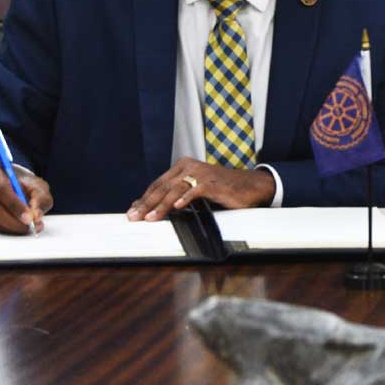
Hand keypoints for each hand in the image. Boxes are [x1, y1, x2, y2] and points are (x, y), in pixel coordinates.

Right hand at [0, 159, 51, 233]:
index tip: (29, 217)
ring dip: (10, 226)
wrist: (12, 185)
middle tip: (29, 226)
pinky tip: (16, 227)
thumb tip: (37, 215)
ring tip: (26, 227)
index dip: (15, 204)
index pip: (1, 188)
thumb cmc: (24, 184)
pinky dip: (4, 228)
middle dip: (13, 220)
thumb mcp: (37, 185)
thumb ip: (41, 198)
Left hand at [127, 157, 275, 221]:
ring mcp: (201, 173)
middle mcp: (190, 166)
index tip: (132, 211)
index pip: (158, 184)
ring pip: (175, 189)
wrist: (252, 186)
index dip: (144, 198)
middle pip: (163, 187)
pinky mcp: (213, 182)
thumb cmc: (223, 190)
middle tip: (134, 216)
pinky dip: (185, 199)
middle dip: (146, 203)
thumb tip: (150, 207)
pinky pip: (195, 190)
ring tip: (151, 217)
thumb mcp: (195, 190)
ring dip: (161, 205)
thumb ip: (175, 195)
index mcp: (183, 166)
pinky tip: (177, 207)